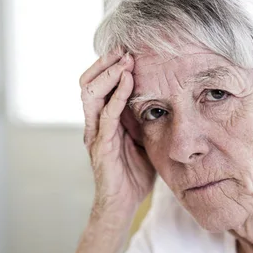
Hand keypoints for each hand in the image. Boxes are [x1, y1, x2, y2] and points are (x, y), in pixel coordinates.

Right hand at [80, 52, 155, 220]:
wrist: (124, 204)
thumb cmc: (134, 173)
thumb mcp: (142, 138)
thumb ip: (144, 117)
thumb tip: (165, 95)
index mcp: (103, 120)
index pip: (97, 84)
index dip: (108, 65)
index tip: (128, 48)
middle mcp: (94, 124)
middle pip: (87, 83)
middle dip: (105, 63)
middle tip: (124, 48)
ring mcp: (95, 135)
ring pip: (90, 94)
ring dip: (108, 74)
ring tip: (125, 60)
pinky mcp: (101, 148)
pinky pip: (106, 116)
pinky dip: (116, 95)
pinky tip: (127, 81)